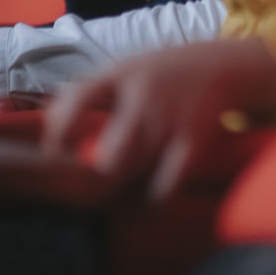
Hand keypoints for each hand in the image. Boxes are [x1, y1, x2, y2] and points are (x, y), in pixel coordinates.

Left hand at [40, 39, 275, 199]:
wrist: (224, 66)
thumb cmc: (164, 72)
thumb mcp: (126, 68)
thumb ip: (93, 92)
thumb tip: (51, 126)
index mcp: (121, 74)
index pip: (78, 98)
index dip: (58, 131)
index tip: (54, 152)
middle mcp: (145, 97)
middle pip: (109, 154)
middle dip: (93, 178)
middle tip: (85, 188)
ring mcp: (171, 122)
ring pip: (132, 173)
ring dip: (116, 195)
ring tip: (109, 201)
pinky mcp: (194, 144)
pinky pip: (166, 186)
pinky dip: (149, 205)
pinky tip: (141, 208)